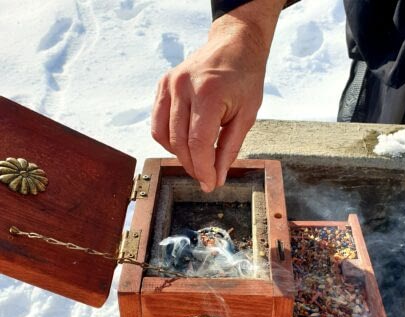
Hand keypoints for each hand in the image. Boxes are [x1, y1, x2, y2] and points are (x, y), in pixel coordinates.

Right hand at [152, 0, 284, 191]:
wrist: (234, 45)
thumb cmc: (245, 78)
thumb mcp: (247, 115)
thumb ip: (229, 149)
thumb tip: (216, 178)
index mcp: (208, 93)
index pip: (198, 144)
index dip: (203, 170)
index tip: (210, 184)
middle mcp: (183, 87)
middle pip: (179, 143)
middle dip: (193, 166)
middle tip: (206, 177)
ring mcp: (169, 84)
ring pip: (164, 136)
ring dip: (179, 155)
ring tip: (197, 162)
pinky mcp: (162, 85)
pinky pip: (158, 123)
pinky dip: (169, 140)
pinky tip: (184, 144)